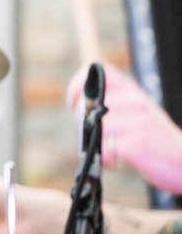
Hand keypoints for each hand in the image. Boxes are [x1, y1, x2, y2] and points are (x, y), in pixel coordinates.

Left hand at [70, 63, 181, 194]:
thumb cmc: (158, 141)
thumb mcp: (139, 114)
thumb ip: (114, 106)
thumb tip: (80, 106)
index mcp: (132, 91)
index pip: (97, 71)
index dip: (78, 86)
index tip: (75, 103)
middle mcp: (134, 101)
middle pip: (87, 105)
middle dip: (84, 123)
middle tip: (95, 136)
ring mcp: (137, 121)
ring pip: (95, 127)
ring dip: (95, 144)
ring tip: (109, 154)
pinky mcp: (136, 143)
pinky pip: (106, 147)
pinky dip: (105, 158)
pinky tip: (115, 162)